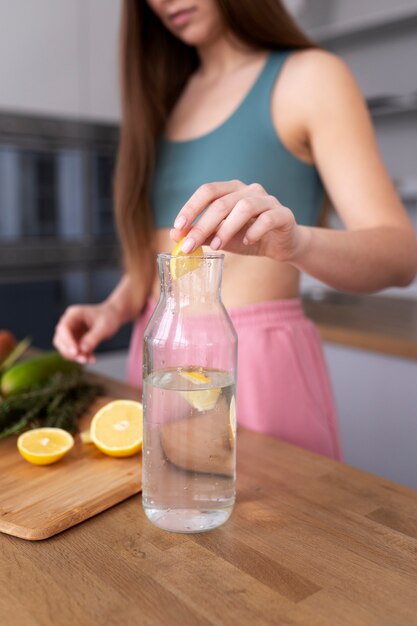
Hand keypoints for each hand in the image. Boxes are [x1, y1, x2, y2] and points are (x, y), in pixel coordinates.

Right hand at [53, 303, 121, 362]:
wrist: (113, 316)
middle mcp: (69, 322)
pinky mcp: (75, 340)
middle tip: (82, 360)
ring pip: (65, 347)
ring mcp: (71, 332)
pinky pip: (74, 351)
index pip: (63, 328)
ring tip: (89, 360)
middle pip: (60, 339)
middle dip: (69, 352)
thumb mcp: (104, 327)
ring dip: (75, 356)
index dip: (67, 341)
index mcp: (74, 314)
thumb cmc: (109, 317)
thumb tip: (83, 350)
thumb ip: (94, 337)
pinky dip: (81, 356)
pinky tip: (92, 359)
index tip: (75, 352)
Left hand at [170, 180, 300, 260]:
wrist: (281, 245)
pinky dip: (254, 231)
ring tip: (217, 246)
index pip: (208, 191)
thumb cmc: (248, 237)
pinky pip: (267, 219)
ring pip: (244, 207)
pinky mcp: (283, 214)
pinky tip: (247, 243)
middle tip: (189, 246)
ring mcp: (268, 200)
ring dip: (227, 228)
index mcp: (232, 190)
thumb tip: (175, 235)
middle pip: (222, 202)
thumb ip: (202, 234)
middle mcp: (250, 190)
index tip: (178, 227)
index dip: (191, 207)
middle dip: (203, 226)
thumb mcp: (221, 236)